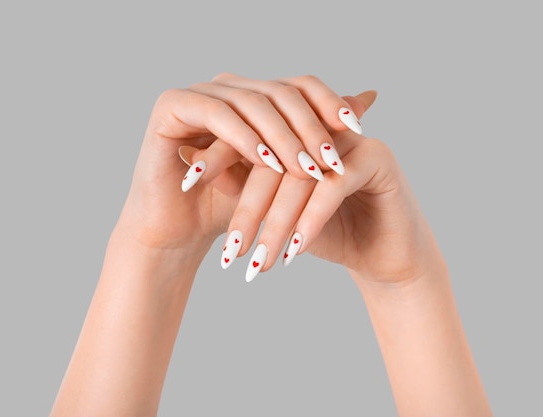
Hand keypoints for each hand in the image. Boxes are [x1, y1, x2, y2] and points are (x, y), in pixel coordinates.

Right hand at [115, 73, 371, 252]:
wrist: (180, 233)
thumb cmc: (231, 205)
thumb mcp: (285, 170)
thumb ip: (320, 132)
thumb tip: (370, 98)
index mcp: (252, 96)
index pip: (300, 85)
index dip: (331, 102)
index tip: (359, 130)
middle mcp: (227, 87)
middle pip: (281, 91)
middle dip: (312, 128)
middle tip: (333, 160)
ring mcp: (198, 92)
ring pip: (254, 103)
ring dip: (284, 138)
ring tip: (307, 170)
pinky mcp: (172, 106)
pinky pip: (218, 115)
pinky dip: (246, 139)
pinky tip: (269, 164)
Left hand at [215, 105, 442, 285]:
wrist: (384, 257)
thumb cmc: (330, 233)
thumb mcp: (279, 213)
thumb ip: (245, 185)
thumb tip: (195, 164)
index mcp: (299, 129)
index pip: (252, 134)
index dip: (218, 157)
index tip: (186, 186)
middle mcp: (325, 126)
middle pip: (274, 158)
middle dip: (248, 210)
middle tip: (228, 252)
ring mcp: (354, 139)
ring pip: (301, 175)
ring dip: (276, 224)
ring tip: (255, 263)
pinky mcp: (379, 158)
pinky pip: (334, 187)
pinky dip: (310, 222)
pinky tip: (293, 254)